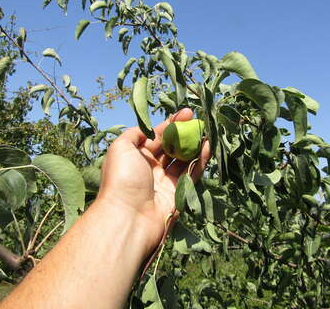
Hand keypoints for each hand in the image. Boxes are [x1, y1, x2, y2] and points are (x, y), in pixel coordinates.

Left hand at [97, 108, 210, 255]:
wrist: (129, 217)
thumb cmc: (122, 178)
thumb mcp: (121, 147)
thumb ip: (135, 133)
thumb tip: (149, 128)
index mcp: (135, 156)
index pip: (157, 135)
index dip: (171, 124)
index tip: (187, 113)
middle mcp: (150, 167)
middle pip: (171, 146)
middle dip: (185, 133)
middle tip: (199, 121)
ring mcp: (164, 181)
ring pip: (183, 159)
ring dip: (195, 145)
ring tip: (207, 132)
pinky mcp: (178, 193)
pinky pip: (191, 173)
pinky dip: (201, 160)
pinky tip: (209, 147)